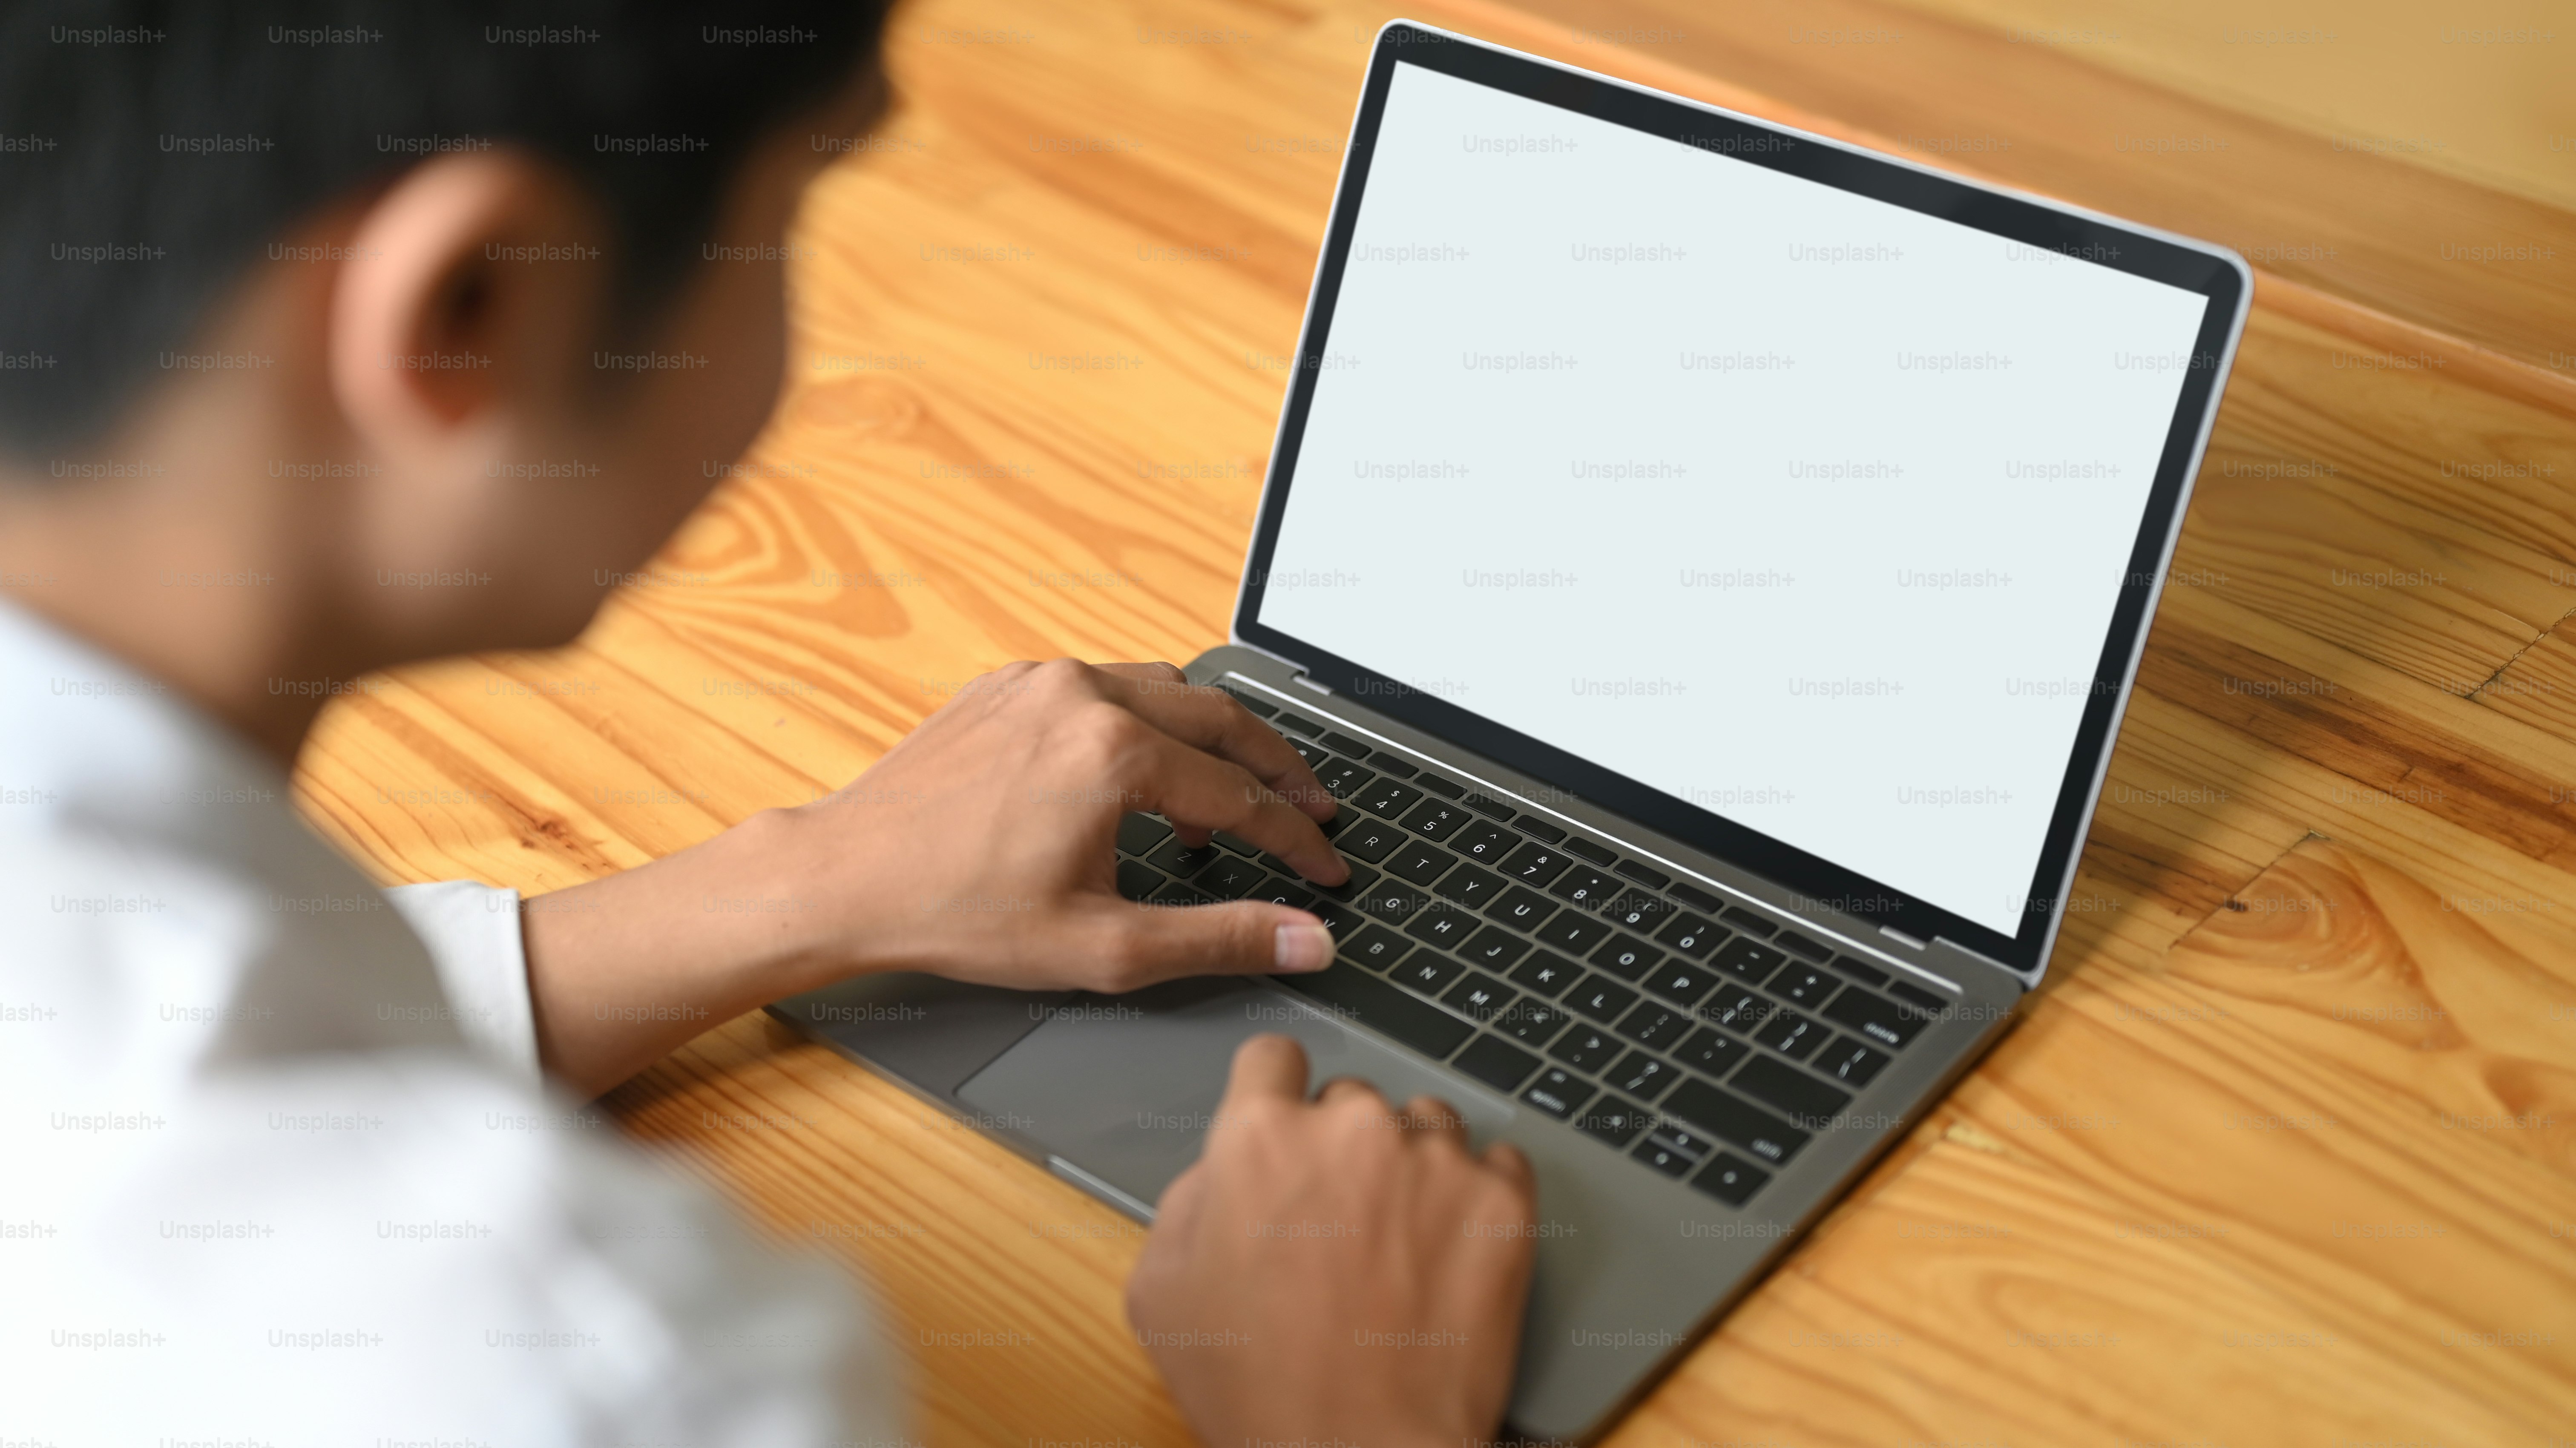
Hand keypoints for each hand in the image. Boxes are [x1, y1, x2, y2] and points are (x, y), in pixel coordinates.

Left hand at [518, 659, 1351, 1093]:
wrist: (843, 879)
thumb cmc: (956, 915)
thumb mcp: (1103, 946)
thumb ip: (1219, 939)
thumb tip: (1305, 940)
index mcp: (1113, 753)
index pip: (1240, 794)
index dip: (1295, 839)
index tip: (1328, 870)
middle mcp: (1083, 695)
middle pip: (1218, 719)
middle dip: (1276, 770)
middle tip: (1313, 811)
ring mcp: (1041, 682)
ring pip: (1164, 691)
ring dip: (1211, 742)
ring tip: (1236, 801)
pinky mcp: (1006, 685)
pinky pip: (1103, 687)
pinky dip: (1146, 725)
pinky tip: (1146, 778)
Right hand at [1127, 1035, 1538, 1447]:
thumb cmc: (1257, 1387)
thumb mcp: (1162, 1291)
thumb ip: (1189, 1201)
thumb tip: (1223, 1171)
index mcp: (1259, 1138)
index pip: (1272, 1059)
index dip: (1275, 1097)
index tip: (1287, 1130)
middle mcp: (1352, 1129)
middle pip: (1350, 1100)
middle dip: (1343, 1148)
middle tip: (1340, 1222)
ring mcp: (1435, 1161)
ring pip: (1426, 1125)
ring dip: (1414, 1165)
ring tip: (1403, 1242)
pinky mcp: (1503, 1202)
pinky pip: (1497, 1164)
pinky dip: (1478, 1196)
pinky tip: (1454, 1251)